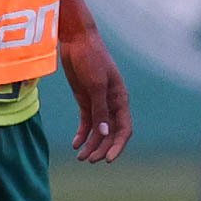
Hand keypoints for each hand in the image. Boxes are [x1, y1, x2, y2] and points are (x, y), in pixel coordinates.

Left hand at [60, 28, 131, 162]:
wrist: (76, 41)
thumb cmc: (90, 58)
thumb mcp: (95, 84)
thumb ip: (100, 109)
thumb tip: (105, 133)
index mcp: (120, 99)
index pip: (124, 129)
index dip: (118, 146)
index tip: (107, 160)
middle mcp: (112, 103)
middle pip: (110, 133)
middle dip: (101, 148)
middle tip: (88, 160)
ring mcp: (98, 102)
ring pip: (98, 130)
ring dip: (91, 144)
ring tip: (80, 158)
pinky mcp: (85, 99)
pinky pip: (86, 122)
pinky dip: (82, 134)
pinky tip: (75, 144)